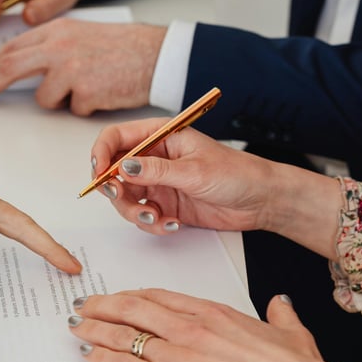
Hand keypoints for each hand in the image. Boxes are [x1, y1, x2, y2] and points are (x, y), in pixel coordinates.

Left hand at [0, 19, 165, 114]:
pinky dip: (85, 107)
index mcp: (56, 30)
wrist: (155, 55)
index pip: (13, 47)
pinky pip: (72, 110)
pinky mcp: (85, 93)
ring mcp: (71, 70)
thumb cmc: (122, 47)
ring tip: (87, 87)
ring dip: (60, 101)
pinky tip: (103, 92)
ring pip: (44, 99)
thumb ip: (51, 45)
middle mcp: (59, 48)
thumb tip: (23, 64)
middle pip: (10, 68)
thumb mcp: (80, 35)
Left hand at [69, 289, 361, 361]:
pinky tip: (89, 354)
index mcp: (211, 311)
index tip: (117, 297)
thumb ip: (279, 314)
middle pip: (132, 308)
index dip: (131, 296)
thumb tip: (278, 305)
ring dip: (94, 329)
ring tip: (77, 327)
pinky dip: (103, 358)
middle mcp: (189, 327)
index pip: (157, 296)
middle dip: (102, 306)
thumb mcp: (290, 331)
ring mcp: (178, 355)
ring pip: (123, 334)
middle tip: (84, 305)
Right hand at [90, 118, 340, 256]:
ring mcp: (158, 182)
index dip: (101, 152)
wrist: (261, 201)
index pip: (116, 137)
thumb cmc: (236, 173)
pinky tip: (171, 224)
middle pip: (114, 170)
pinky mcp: (165, 204)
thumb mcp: (194, 171)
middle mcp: (154, 158)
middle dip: (113, 188)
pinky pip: (143, 216)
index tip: (99, 172)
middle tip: (122, 198)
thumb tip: (123, 167)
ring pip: (125, 197)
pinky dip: (151, 224)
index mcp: (160, 136)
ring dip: (134, 212)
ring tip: (155, 218)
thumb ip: (156, 171)